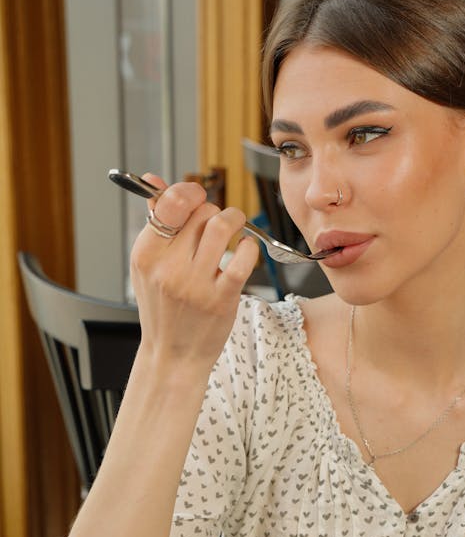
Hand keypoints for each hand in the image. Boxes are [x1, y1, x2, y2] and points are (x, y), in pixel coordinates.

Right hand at [130, 174, 258, 373]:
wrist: (173, 355)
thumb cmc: (163, 308)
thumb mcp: (148, 267)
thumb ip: (155, 223)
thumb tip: (155, 181)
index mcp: (145, 255)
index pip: (171, 203)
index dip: (190, 192)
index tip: (197, 199)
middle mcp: (168, 268)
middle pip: (200, 212)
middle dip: (213, 210)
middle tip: (215, 223)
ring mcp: (195, 285)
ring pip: (222, 225)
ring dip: (234, 219)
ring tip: (234, 227)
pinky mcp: (222, 299)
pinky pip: (242, 256)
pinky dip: (248, 246)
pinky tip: (243, 250)